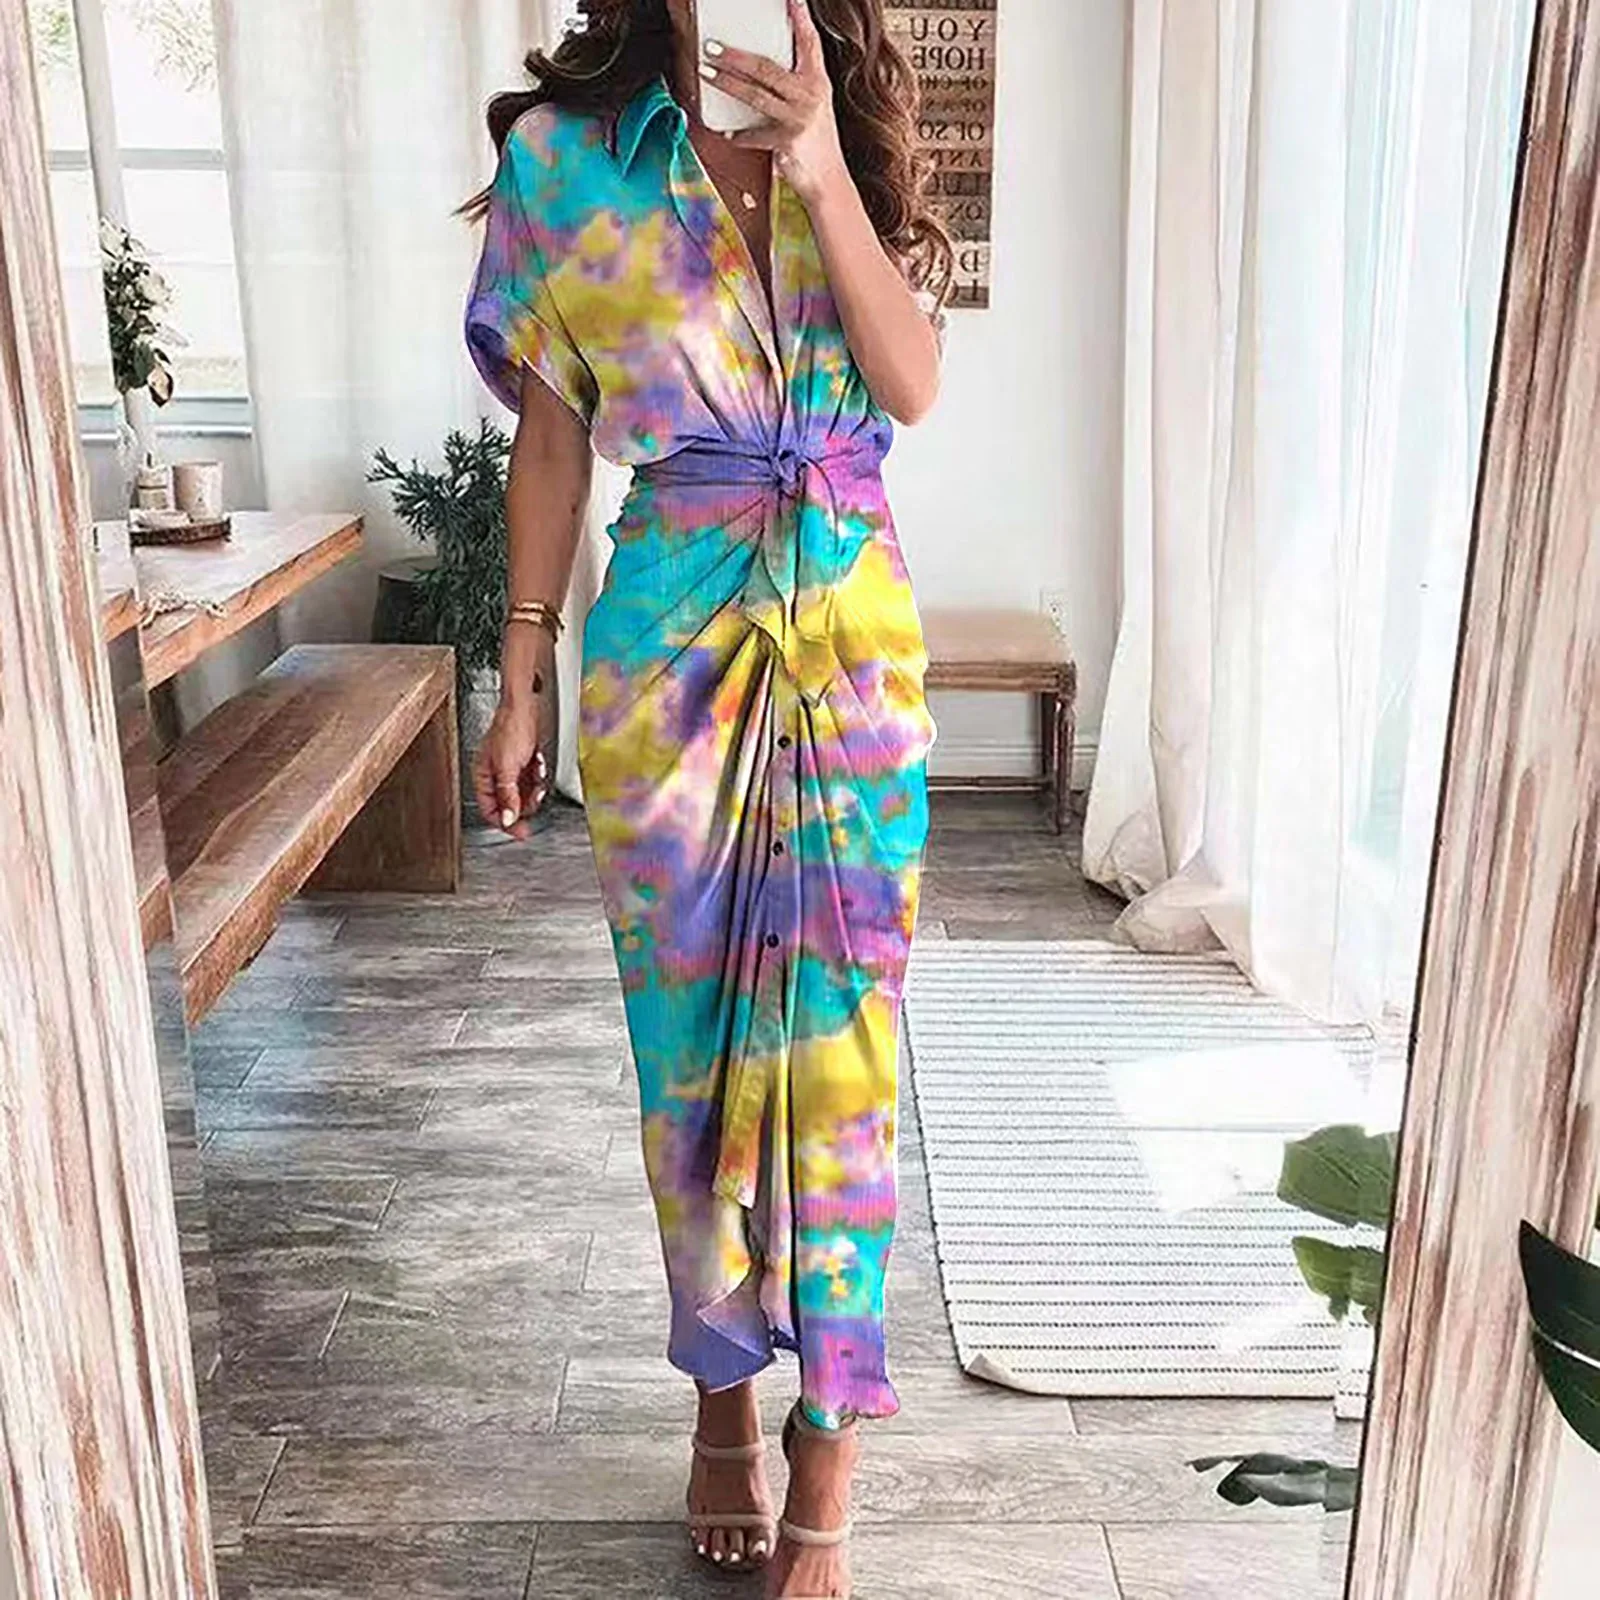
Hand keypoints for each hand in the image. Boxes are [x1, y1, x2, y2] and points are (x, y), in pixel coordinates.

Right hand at [473, 694, 549, 841]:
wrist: (525, 706)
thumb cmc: (510, 728)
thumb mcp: (507, 766)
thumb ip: (507, 794)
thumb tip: (507, 818)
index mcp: (482, 776)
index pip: (490, 809)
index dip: (505, 822)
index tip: (521, 832)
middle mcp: (495, 775)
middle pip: (509, 803)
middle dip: (525, 802)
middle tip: (535, 798)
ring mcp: (510, 769)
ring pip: (524, 794)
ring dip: (534, 788)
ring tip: (537, 776)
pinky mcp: (524, 763)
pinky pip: (533, 781)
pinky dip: (538, 777)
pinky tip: (539, 766)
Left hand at [700, 0, 848, 200]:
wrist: (829, 180)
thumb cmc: (816, 141)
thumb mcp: (813, 105)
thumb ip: (793, 85)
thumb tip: (760, 68)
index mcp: (818, 81)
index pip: (809, 41)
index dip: (800, 17)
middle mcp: (810, 96)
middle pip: (766, 68)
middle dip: (734, 56)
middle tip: (711, 46)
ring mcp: (799, 119)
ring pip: (755, 95)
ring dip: (727, 84)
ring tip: (706, 73)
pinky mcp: (787, 142)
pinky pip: (754, 135)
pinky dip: (739, 135)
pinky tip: (727, 132)